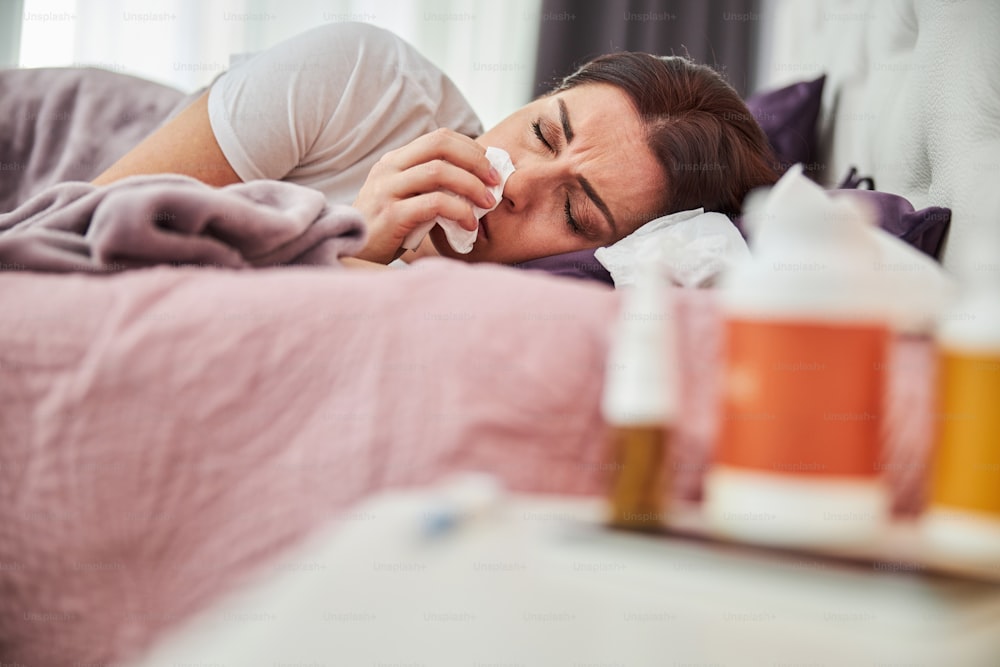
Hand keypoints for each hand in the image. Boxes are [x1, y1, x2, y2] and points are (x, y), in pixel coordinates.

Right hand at [351, 128, 500, 263]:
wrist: (352, 254)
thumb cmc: (387, 231)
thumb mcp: (406, 199)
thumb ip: (430, 187)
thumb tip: (477, 182)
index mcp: (395, 161)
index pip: (439, 138)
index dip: (471, 149)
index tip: (491, 167)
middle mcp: (388, 168)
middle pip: (440, 145)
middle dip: (476, 161)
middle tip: (495, 181)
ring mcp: (387, 190)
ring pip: (439, 172)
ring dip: (471, 186)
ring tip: (488, 204)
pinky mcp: (391, 215)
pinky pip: (433, 204)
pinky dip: (459, 211)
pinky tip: (469, 224)